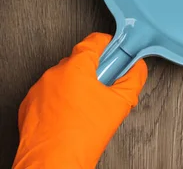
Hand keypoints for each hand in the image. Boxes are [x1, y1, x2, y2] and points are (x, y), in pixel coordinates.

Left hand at [13, 33, 146, 168]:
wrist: (53, 163)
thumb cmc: (81, 137)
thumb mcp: (121, 103)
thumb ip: (134, 78)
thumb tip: (137, 68)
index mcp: (76, 68)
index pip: (94, 41)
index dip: (109, 44)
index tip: (117, 51)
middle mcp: (54, 74)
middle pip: (80, 60)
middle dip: (95, 70)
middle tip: (108, 85)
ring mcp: (39, 89)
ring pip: (64, 78)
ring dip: (78, 85)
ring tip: (89, 107)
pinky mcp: (29, 104)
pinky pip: (50, 93)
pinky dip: (62, 99)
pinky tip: (72, 115)